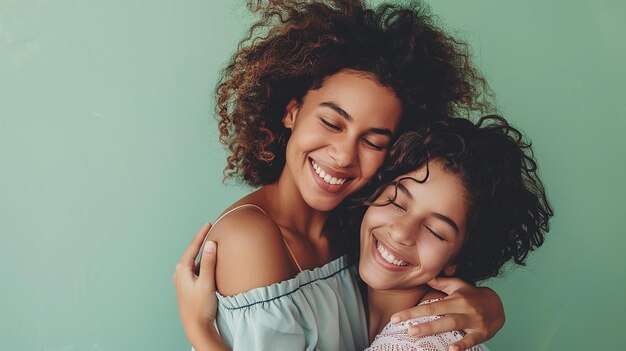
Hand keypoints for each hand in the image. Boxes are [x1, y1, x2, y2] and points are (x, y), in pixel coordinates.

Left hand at [173, 223, 223, 348]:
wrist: (195, 326)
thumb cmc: (200, 306)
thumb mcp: (206, 283)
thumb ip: (209, 262)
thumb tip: (210, 243)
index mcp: (182, 270)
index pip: (193, 247)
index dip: (201, 234)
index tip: (208, 224)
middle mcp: (180, 273)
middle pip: (192, 251)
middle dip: (201, 240)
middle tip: (211, 229)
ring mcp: (183, 280)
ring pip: (194, 260)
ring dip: (202, 251)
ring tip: (212, 241)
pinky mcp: (189, 286)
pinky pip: (196, 268)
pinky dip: (203, 261)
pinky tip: (210, 261)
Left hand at [390, 277, 504, 350]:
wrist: (498, 305)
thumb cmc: (472, 295)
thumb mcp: (458, 285)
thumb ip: (440, 282)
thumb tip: (424, 274)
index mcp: (455, 298)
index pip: (430, 304)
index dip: (412, 312)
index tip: (396, 318)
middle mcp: (463, 308)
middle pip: (440, 314)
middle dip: (422, 322)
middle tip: (407, 330)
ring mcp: (473, 321)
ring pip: (452, 324)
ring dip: (435, 329)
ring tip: (419, 335)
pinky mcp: (482, 333)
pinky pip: (471, 339)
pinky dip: (462, 345)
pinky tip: (452, 349)